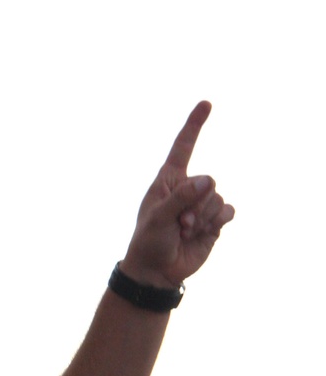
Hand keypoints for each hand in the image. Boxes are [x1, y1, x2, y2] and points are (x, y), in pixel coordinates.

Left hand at [121, 101, 234, 288]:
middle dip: (196, 205)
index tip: (206, 103)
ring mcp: (201, 205)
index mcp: (169, 180)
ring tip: (185, 232)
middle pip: (208, 181)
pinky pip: (227, 211)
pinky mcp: (213, 222)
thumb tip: (208, 181)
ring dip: (203, 218)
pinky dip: (218, 221)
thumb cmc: (149, 241)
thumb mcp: (158, 218)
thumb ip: (181, 197)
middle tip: (179, 225)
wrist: (157, 272)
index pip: (183, 147)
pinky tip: (205, 232)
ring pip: (217, 197)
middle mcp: (187, 188)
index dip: (194, 125)